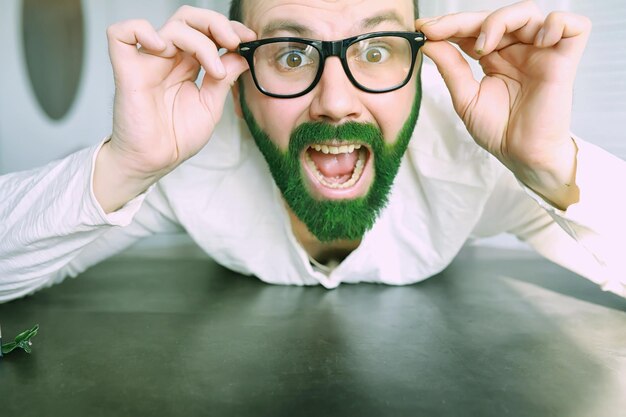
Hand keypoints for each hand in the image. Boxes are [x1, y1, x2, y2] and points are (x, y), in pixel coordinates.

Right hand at [95, 6, 255, 211]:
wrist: (155, 162)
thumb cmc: (176, 138)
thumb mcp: (210, 107)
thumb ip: (224, 80)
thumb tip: (242, 55)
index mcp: (187, 64)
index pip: (206, 31)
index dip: (228, 28)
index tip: (249, 39)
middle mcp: (168, 58)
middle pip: (188, 18)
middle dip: (215, 23)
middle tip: (234, 41)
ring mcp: (147, 62)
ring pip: (170, 26)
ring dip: (201, 41)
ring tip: (215, 69)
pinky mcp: (127, 70)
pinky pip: (120, 34)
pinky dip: (140, 30)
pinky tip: (162, 48)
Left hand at [416, 0, 590, 207]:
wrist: (520, 155)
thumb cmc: (498, 130)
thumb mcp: (465, 97)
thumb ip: (450, 67)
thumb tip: (428, 42)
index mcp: (495, 56)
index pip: (473, 29)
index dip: (449, 23)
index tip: (423, 28)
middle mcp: (518, 49)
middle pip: (496, 15)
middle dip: (464, 20)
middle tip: (440, 31)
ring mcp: (541, 52)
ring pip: (527, 12)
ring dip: (500, 20)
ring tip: (483, 47)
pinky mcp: (564, 60)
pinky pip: (573, 26)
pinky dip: (555, 24)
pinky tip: (535, 41)